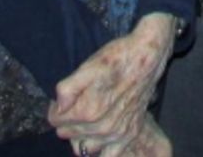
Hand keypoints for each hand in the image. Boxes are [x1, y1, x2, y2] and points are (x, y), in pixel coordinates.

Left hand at [50, 13, 177, 151]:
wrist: (147, 56)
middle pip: (67, 134)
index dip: (56, 107)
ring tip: (87, 116)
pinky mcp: (130, 134)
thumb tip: (59, 107)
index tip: (64, 98)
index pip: (55, 120)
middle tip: (77, 102)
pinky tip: (100, 133)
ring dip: (80, 135)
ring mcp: (117, 133)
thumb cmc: (118, 57)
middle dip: (67, 120)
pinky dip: (100, 148)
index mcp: (89, 111)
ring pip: (83, 147)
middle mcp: (103, 127)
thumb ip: (68, 88)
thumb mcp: (89, 65)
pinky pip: (108, 156)